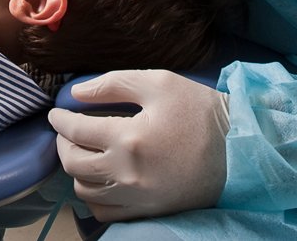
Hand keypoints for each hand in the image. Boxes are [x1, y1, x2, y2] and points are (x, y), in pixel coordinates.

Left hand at [47, 70, 230, 221]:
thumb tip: (76, 93)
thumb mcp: (159, 83)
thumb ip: (113, 84)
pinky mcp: (148, 212)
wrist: (239, 151)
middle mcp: (127, 173)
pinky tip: (99, 179)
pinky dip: (93, 197)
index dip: (60, 120)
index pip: (76, 131)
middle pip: (73, 164)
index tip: (56, 113)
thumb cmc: (200, 112)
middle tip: (66, 131)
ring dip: (76, 171)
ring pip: (84, 191)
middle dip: (63, 145)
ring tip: (82, 153)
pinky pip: (105, 213)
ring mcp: (137, 198)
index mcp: (128, 138)